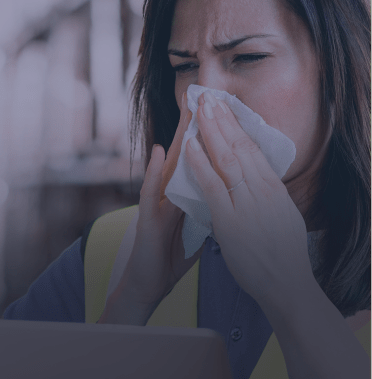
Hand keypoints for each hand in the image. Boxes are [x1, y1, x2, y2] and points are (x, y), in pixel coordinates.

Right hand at [103, 93, 201, 323]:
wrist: (150, 284)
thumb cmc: (171, 256)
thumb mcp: (198, 226)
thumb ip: (209, 204)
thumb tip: (231, 190)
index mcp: (185, 194)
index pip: (201, 160)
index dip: (213, 137)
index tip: (224, 110)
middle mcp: (169, 193)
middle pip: (186, 153)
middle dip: (196, 125)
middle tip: (204, 94)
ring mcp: (156, 202)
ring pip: (168, 164)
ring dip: (176, 138)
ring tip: (186, 112)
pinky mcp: (147, 217)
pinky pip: (151, 191)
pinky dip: (154, 171)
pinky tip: (159, 152)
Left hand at [184, 91, 312, 307]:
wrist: (286, 286)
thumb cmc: (282, 256)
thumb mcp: (280, 218)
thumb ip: (266, 197)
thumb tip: (258, 179)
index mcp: (274, 189)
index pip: (252, 149)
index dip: (236, 125)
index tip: (224, 106)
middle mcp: (264, 191)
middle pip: (240, 146)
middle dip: (223, 119)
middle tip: (208, 96)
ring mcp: (248, 204)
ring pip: (228, 158)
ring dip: (211, 131)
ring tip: (199, 109)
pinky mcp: (231, 220)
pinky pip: (213, 185)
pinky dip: (201, 163)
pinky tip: (190, 146)